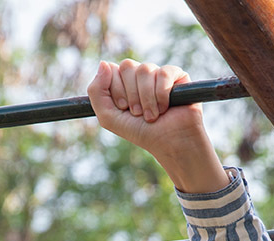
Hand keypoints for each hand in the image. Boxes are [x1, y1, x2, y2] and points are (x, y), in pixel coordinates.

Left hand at [87, 60, 227, 193]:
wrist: (169, 143)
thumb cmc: (140, 132)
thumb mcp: (108, 117)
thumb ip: (96, 91)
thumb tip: (104, 63)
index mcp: (123, 82)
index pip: (112, 69)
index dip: (117, 90)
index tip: (124, 108)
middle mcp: (140, 76)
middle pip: (127, 66)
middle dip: (131, 94)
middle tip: (138, 113)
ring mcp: (158, 74)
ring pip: (145, 69)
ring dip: (146, 98)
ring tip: (152, 115)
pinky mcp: (177, 76)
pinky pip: (164, 72)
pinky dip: (162, 93)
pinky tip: (165, 107)